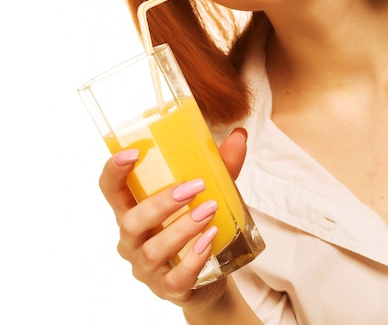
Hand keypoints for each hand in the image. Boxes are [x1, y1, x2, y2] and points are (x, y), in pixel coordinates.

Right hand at [98, 128, 247, 310]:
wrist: (213, 272)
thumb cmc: (198, 224)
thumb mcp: (207, 192)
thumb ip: (220, 166)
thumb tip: (239, 136)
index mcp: (133, 208)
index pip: (110, 189)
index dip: (114, 170)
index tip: (133, 153)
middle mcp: (132, 239)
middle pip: (130, 221)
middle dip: (162, 202)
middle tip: (194, 187)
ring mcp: (146, 267)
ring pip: (153, 249)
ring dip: (182, 228)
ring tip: (209, 211)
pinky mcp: (167, 288)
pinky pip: (175, 278)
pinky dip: (193, 259)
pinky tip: (208, 241)